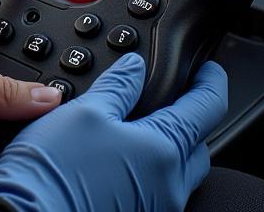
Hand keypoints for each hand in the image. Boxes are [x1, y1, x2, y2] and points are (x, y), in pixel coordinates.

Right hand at [0, 54, 227, 211]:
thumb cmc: (53, 173)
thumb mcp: (84, 110)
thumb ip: (118, 84)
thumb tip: (134, 66)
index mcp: (163, 152)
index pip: (208, 108)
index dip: (210, 81)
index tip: (209, 69)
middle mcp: (168, 188)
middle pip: (198, 145)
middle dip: (191, 119)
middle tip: (170, 99)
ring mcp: (153, 210)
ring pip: (177, 173)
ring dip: (168, 148)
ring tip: (136, 129)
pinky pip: (156, 193)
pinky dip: (148, 172)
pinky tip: (118, 162)